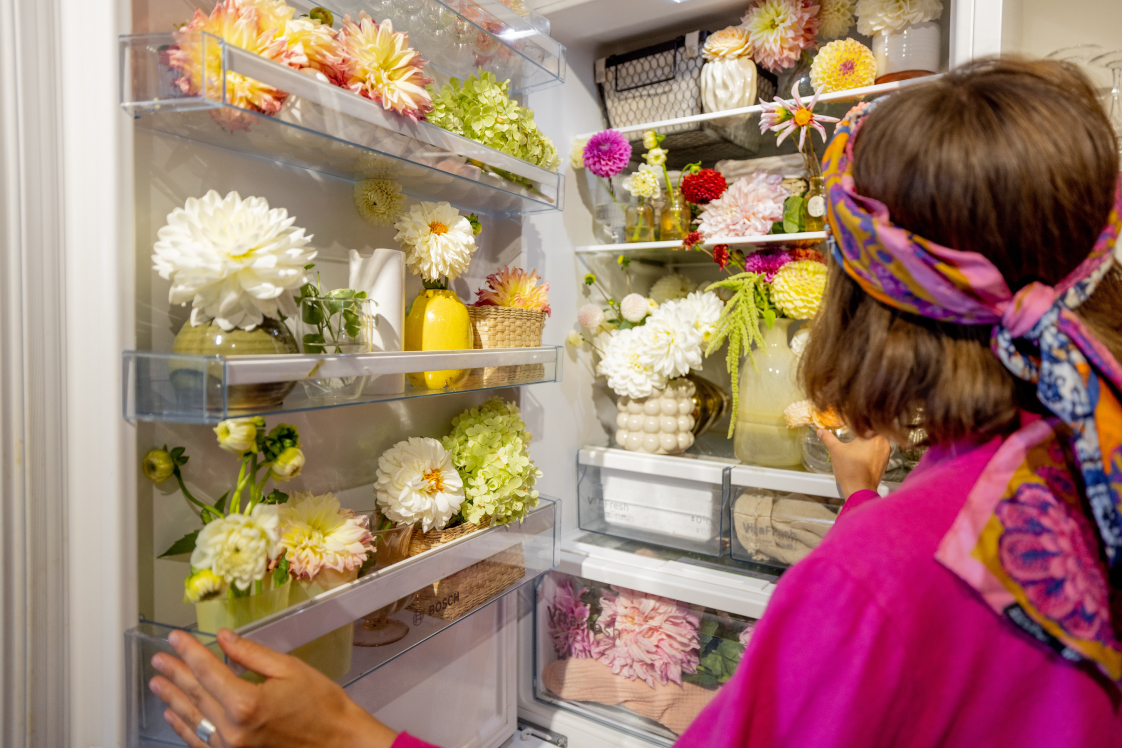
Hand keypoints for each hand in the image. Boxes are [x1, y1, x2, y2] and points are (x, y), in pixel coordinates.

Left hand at [149, 628, 398, 747]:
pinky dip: (184, 727)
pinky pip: (201, 742)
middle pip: (195, 694)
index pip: (208, 670)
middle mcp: (232, 729)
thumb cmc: (321, 706)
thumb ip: (251, 655)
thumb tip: (224, 638)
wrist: (337, 743)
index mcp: (245, 703)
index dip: (189, 651)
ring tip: (157, 683)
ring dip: (173, 699)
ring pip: (192, 719)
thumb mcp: (290, 670)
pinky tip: (174, 716)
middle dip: (175, 672)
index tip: (175, 638)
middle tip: (159, 658)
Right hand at [818, 429, 891, 498]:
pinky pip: (878, 452)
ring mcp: (886, 454)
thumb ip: (828, 438)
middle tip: (852, 433)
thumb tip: (820, 431)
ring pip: (877, 442)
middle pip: (873, 432)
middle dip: (863, 433)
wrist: (859, 490)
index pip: (867, 423)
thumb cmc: (849, 469)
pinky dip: (871, 452)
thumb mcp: (836, 450)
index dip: (859, 423)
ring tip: (856, 444)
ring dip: (868, 442)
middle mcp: (884, 443)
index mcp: (874, 436)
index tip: (851, 424)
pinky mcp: (885, 463)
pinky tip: (861, 455)